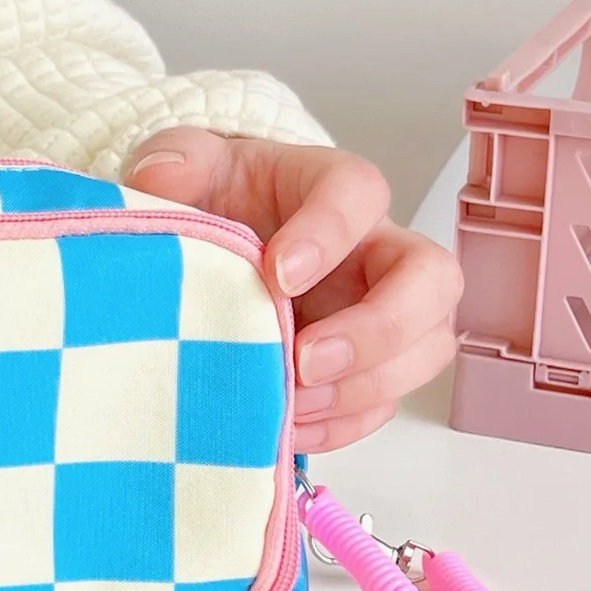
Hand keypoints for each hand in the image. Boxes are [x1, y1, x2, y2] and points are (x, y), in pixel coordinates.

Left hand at [125, 127, 462, 452]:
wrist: (212, 246)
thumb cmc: (217, 200)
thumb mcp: (187, 166)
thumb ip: (174, 160)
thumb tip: (160, 176)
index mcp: (331, 189)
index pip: (360, 194)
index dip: (330, 233)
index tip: (277, 273)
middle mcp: (373, 251)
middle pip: (430, 279)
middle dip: (379, 328)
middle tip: (307, 360)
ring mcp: (378, 311)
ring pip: (424, 348)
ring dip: (365, 387)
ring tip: (294, 405)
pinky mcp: (362, 366)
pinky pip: (382, 402)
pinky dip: (343, 424)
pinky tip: (290, 429)